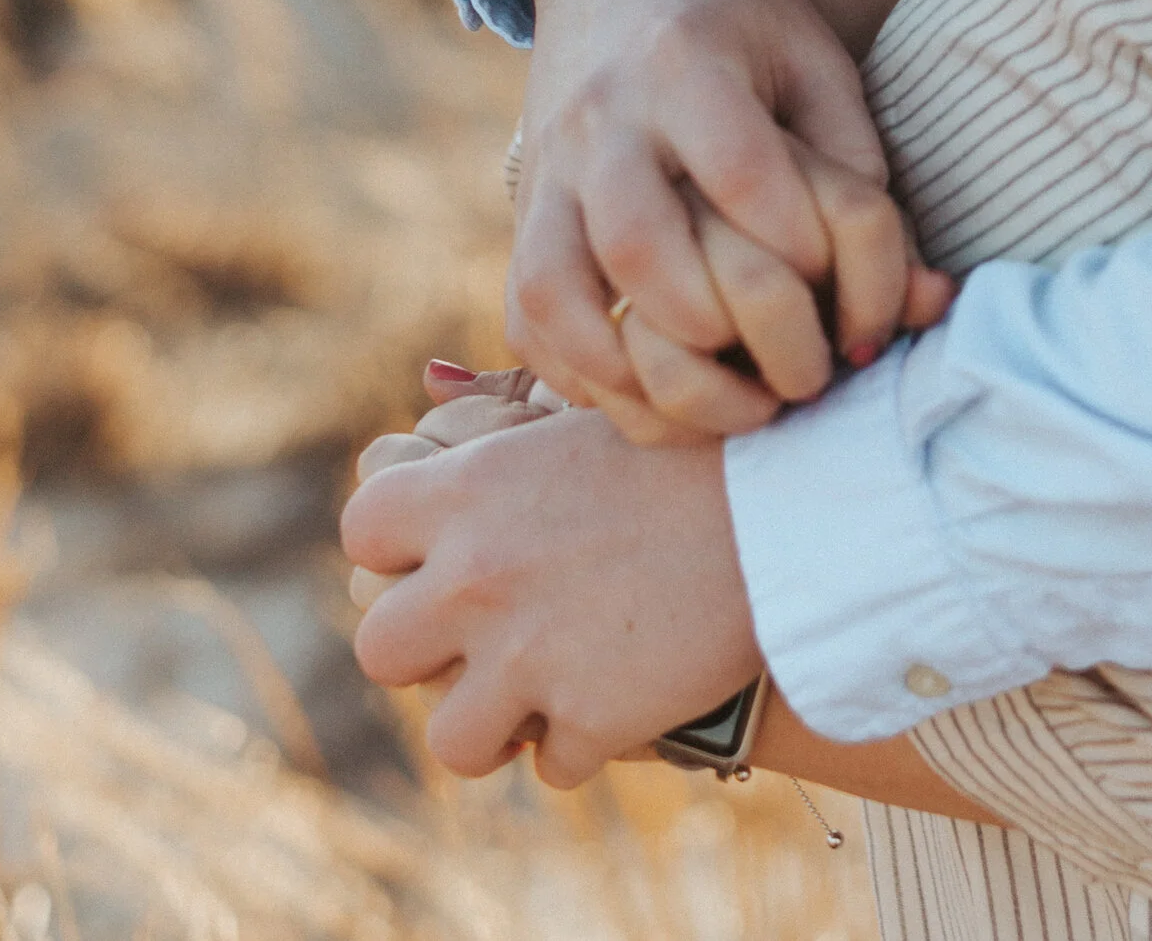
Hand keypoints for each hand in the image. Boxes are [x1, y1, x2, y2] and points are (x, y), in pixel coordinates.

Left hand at [344, 395, 757, 783]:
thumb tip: (433, 383)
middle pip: (378, 648)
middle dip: (426, 648)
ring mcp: (529, 658)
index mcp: (470, 490)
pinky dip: (583, 743)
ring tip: (540, 693)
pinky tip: (620, 700)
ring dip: (492, 723)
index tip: (440, 553)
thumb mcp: (585, 412)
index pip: (360, 530)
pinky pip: (551, 766)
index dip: (394, 547)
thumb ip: (501, 420)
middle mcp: (478, 577)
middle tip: (486, 633)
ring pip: (452, 740)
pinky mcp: (594, 720)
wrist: (791, 504)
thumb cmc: (697, 442)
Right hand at [509, 0, 951, 437]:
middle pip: (641, 245)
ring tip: (725, 395)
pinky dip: (583, 373)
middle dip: (721, 330)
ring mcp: (549, 169)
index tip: (840, 288)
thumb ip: (857, 169)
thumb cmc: (740, 18)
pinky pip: (529, 315)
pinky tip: (654, 391)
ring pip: (562, 291)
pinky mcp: (523, 213)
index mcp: (686, 62)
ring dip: (646, 371)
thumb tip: (918, 300)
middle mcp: (603, 118)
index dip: (800, 249)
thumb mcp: (814, 58)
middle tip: (789, 367)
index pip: (741, 173)